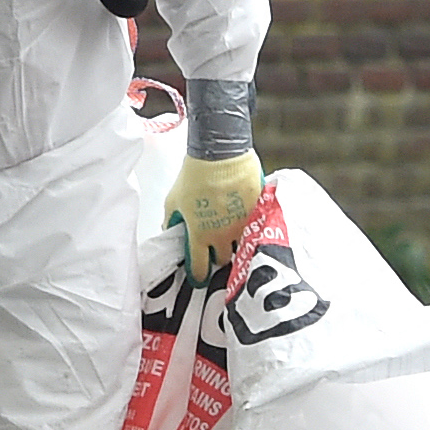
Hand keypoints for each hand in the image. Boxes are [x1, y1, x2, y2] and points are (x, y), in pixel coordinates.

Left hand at [166, 149, 265, 276]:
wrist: (221, 153)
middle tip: (213, 248)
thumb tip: (171, 231)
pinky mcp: (257, 213)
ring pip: (241, 246)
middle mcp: (222, 236)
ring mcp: (242, 226)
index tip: (198, 276)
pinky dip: (249, 225)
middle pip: (222, 260)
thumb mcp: (173, 200)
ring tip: (230, 233)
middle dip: (217, 257)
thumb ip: (172, 220)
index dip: (198, 275)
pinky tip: (243, 217)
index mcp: (199, 235)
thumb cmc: (195, 174)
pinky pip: (255, 227)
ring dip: (234, 243)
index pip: (199, 268)